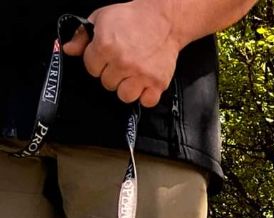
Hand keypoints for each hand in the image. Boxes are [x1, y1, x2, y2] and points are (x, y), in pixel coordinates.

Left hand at [62, 2, 182, 106]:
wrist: (163, 19)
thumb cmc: (132, 18)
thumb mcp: (101, 18)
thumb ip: (82, 36)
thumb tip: (68, 50)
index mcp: (106, 46)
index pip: (91, 69)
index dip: (97, 62)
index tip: (106, 56)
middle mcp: (123, 62)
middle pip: (107, 84)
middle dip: (112, 74)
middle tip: (122, 62)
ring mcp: (141, 74)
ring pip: (124, 96)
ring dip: (127, 87)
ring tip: (132, 75)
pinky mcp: (157, 82)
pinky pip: (146, 101)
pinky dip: (145, 95)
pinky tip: (144, 83)